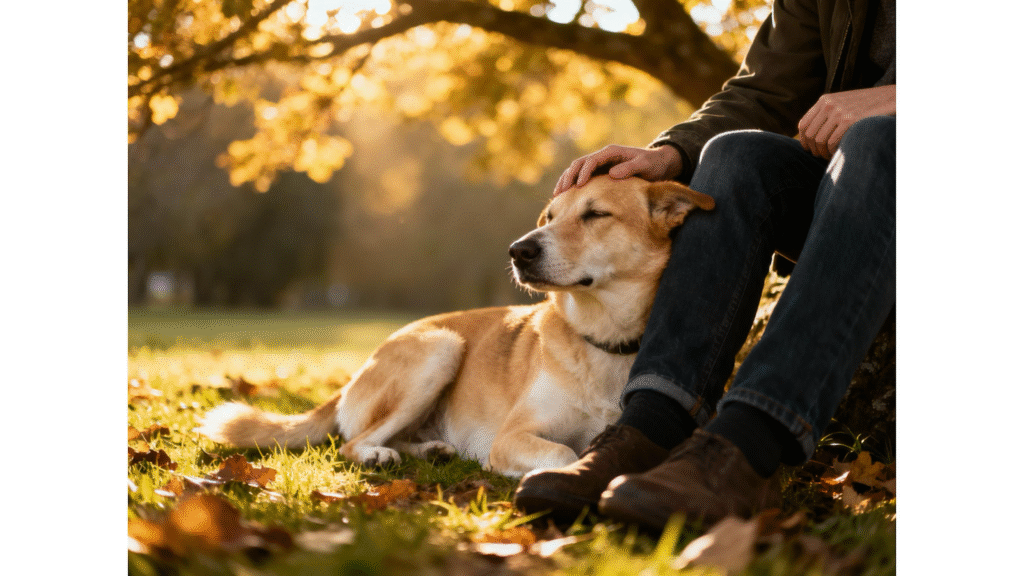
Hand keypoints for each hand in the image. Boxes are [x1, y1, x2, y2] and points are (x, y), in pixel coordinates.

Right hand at [553, 144, 683, 195]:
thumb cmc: (652, 165)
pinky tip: (565, 198)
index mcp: (611, 153)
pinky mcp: (599, 173)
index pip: (591, 161)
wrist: (658, 164)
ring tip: (557, 196)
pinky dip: (571, 185)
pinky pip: (581, 177)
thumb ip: (630, 168)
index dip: (584, 173)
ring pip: (576, 170)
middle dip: (568, 177)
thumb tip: (612, 174)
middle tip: (560, 193)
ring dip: (566, 181)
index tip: (579, 186)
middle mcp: (602, 156)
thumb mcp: (644, 165)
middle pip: (579, 164)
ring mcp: (599, 165)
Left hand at [797, 85, 895, 158]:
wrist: (891, 98)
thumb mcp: (844, 104)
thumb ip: (828, 115)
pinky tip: (838, 154)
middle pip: (810, 135)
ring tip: (830, 156)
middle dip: (813, 149)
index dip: (804, 140)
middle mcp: (829, 105)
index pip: (803, 124)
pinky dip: (832, 152)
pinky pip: (831, 143)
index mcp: (825, 100)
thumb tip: (811, 136)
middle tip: (821, 156)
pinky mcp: (849, 120)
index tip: (809, 149)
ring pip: (819, 141)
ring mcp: (838, 112)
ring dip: (823, 153)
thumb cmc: (868, 106)